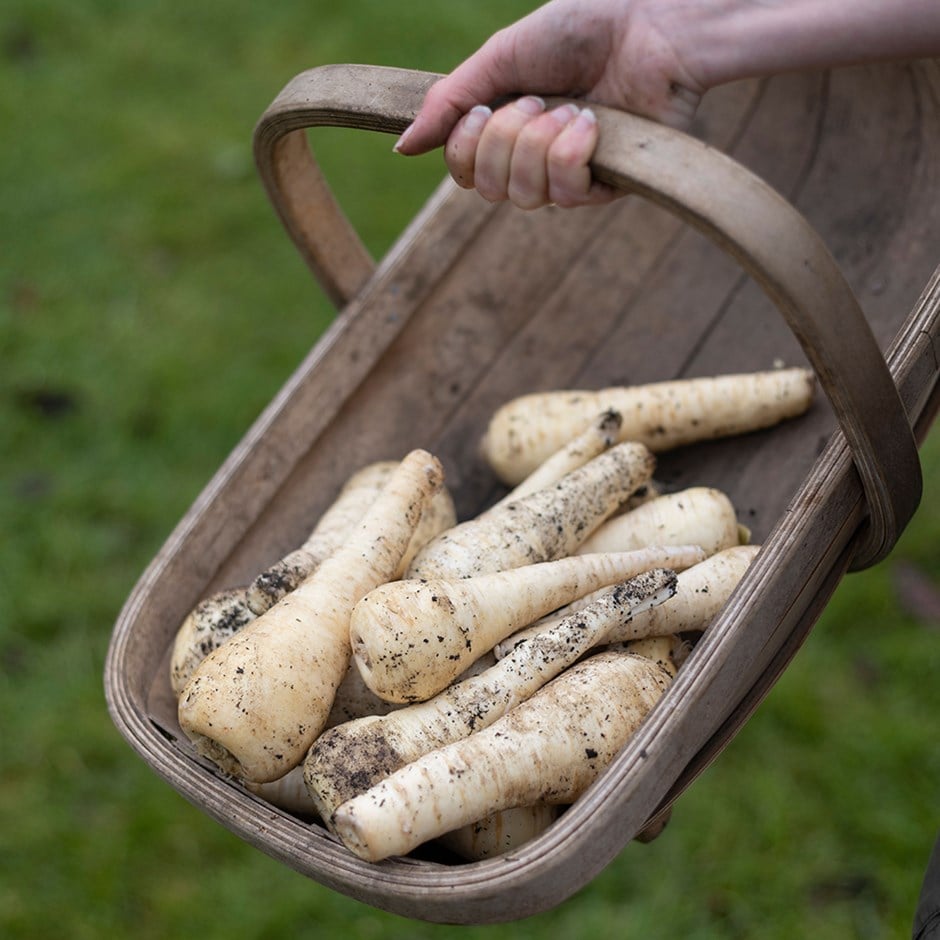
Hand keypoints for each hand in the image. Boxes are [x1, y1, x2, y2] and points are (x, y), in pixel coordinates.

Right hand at [394, 0, 704, 209]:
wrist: (649, 24)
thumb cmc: (579, 30)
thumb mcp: (500, 58)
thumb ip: (448, 102)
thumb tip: (401, 149)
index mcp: (505, 129)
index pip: (465, 172)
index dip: (466, 148)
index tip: (484, 108)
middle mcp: (533, 158)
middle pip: (489, 189)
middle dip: (506, 140)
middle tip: (536, 99)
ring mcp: (568, 176)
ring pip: (525, 197)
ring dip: (540, 143)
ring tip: (570, 107)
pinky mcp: (604, 187)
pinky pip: (566, 196)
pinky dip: (572, 152)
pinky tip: (592, 122)